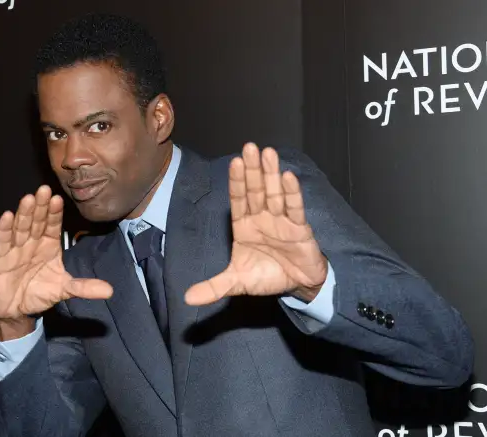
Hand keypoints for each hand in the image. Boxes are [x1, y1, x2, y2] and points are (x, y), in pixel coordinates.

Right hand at [0, 185, 112, 339]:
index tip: (58, 199)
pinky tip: (7, 215)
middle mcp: (33, 243)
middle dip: (41, 206)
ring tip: (28, 198)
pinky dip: (4, 229)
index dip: (55, 213)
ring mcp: (16, 248)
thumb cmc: (39, 294)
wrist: (16, 310)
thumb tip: (109, 291)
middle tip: (44, 189)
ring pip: (21, 227)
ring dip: (24, 213)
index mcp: (49, 246)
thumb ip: (84, 287)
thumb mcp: (64, 290)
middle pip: (37, 222)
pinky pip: (3, 241)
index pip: (53, 226)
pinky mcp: (0, 258)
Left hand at [185, 143, 327, 305]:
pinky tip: (288, 176)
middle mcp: (262, 218)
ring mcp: (281, 221)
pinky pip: (295, 209)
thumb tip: (187, 299)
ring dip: (271, 174)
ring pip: (275, 194)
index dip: (236, 182)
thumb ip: (214, 287)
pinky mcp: (300, 228)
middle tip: (249, 147)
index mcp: (244, 226)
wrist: (297, 285)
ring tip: (268, 153)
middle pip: (255, 191)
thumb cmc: (266, 277)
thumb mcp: (237, 283)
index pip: (238, 200)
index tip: (234, 162)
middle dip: (252, 170)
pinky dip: (292, 194)